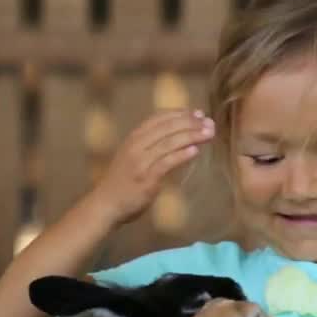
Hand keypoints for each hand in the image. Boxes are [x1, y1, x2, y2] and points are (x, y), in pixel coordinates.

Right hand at [91, 109, 214, 226]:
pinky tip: (195, 151)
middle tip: (209, 123)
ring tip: (208, 133)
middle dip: (191, 123)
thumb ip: (151, 145)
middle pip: (167, 127)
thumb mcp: (133, 155)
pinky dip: (182, 155)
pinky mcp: (146, 178)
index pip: (159, 118)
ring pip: (169, 142)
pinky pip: (167, 162)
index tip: (198, 114)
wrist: (106, 203)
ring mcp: (140, 161)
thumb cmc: (123, 181)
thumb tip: (179, 136)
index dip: (180, 113)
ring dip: (191, 136)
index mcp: (133, 137)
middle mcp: (136, 145)